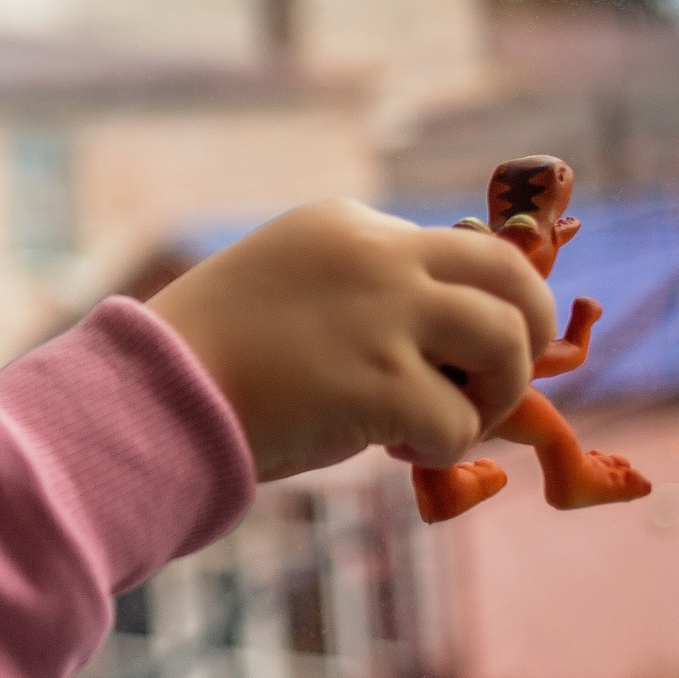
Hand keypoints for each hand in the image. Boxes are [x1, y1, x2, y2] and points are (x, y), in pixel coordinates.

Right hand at [146, 199, 551, 482]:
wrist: (150, 394)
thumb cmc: (204, 355)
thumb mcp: (288, 288)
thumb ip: (361, 293)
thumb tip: (448, 345)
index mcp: (348, 224)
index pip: (459, 248)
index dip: (474, 304)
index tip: (452, 352)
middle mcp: (378, 254)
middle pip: (511, 273)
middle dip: (529, 329)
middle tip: (504, 378)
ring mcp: (385, 315)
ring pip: (508, 343)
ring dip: (495, 394)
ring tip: (451, 421)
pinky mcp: (383, 383)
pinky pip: (460, 425)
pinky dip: (441, 448)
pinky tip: (396, 452)